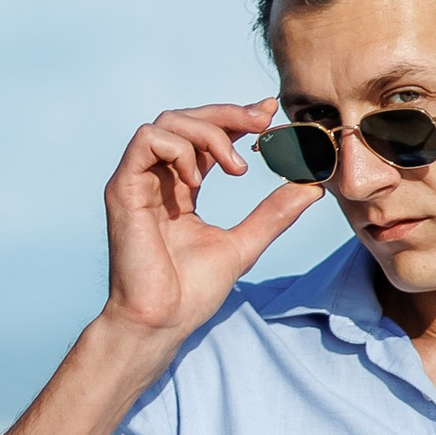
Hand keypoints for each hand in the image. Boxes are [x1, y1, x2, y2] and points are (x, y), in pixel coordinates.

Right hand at [103, 99, 318, 346]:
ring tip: (237, 168)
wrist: (162, 321)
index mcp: (181, 187)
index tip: (270, 114)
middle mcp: (158, 178)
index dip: (236, 118)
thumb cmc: (192, 292)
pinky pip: (147, 140)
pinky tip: (198, 175)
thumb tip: (312, 188)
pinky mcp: (123, 188)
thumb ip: (273, 214)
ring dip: (209, 132)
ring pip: (168, 122)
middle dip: (228, 114)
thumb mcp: (244, 244)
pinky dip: (179, 147)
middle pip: (187, 119)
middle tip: (263, 121)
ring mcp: (138, 180)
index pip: (206, 136)